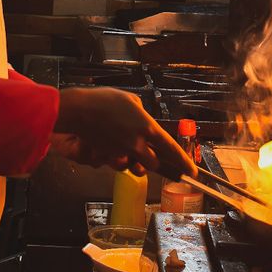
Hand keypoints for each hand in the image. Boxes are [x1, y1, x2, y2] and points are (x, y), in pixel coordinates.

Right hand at [54, 87, 195, 177]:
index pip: (170, 149)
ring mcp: (121, 153)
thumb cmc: (105, 101)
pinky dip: (114, 157)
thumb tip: (142, 120)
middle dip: (151, 161)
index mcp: (146, 127)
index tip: (191, 171)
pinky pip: (115, 163)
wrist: (80, 111)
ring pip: (133, 166)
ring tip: (125, 148)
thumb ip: (141, 113)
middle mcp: (136, 144)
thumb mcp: (130, 99)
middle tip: (146, 152)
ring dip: (133, 162)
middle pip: (153, 164)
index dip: (183, 162)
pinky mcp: (107, 157)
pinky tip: (108, 144)